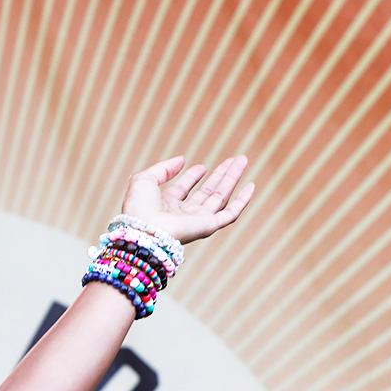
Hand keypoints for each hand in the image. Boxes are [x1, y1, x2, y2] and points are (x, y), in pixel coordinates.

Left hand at [120, 154, 256, 244]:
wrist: (144, 230)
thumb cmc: (139, 207)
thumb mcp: (145, 179)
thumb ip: (163, 168)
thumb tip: (182, 159)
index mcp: (165, 206)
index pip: (183, 190)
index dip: (192, 177)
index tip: (201, 167)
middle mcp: (182, 215)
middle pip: (206, 193)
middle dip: (220, 175)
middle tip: (234, 159)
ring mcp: (197, 221)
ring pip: (220, 198)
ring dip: (232, 179)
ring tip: (242, 161)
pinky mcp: (209, 227)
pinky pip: (230, 214)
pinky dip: (242, 201)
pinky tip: (251, 186)